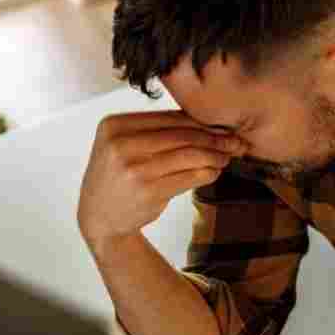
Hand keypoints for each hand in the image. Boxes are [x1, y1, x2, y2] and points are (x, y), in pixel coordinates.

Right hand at [77, 109, 246, 250]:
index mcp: (115, 125)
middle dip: (215, 138)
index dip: (202, 122)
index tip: (225, 127)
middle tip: (236, 142)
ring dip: (215, 156)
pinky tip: (215, 172)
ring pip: (189, 155)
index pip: (169, 118)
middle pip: (182, 135)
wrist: (99, 217)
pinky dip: (207, 173)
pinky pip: (188, 177)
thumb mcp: (124, 146)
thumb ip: (155, 132)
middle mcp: (121, 143)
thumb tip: (207, 121)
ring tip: (228, 157)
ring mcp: (134, 168)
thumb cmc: (119, 177)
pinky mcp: (148, 190)